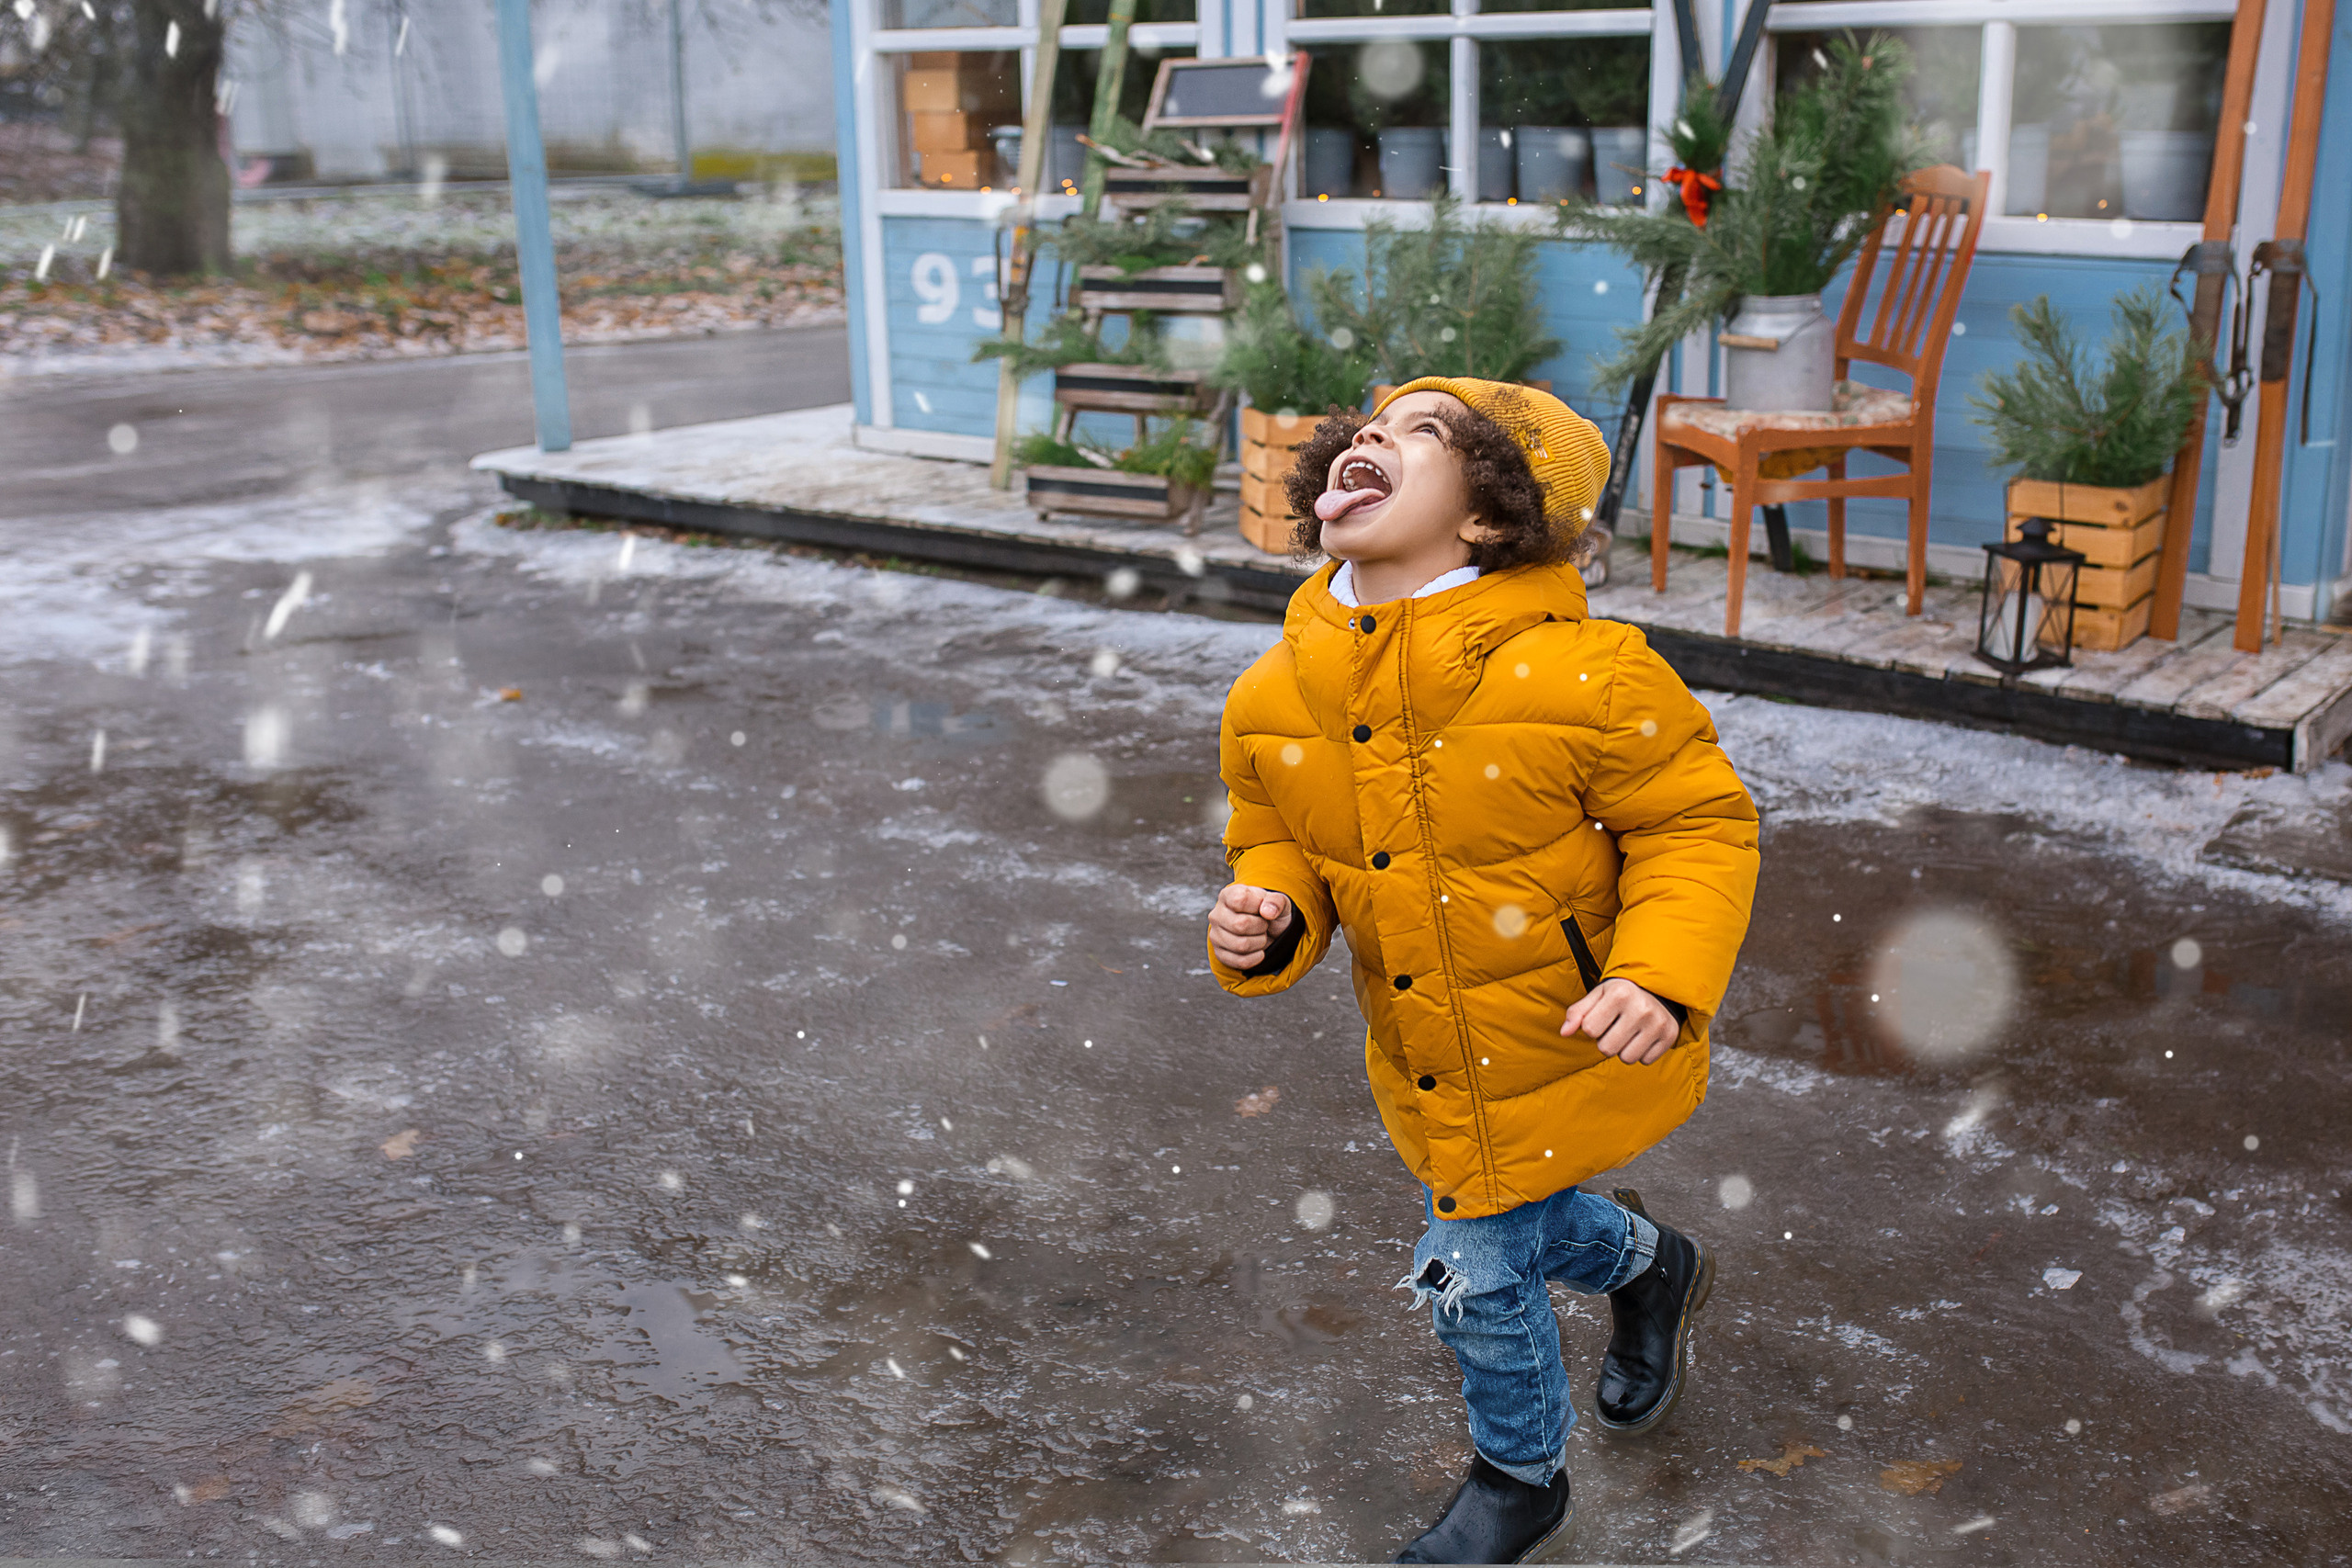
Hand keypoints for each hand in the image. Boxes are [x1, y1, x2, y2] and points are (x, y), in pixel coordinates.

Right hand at [1209, 883, 1293, 969]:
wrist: (1266, 929)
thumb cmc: (1268, 911)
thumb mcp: (1278, 901)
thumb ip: (1276, 901)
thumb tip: (1267, 912)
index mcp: (1228, 895)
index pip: (1240, 900)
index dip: (1257, 906)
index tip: (1262, 908)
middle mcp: (1217, 914)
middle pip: (1240, 925)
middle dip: (1261, 927)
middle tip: (1263, 924)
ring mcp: (1215, 935)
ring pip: (1241, 945)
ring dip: (1259, 942)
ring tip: (1260, 935)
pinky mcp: (1220, 954)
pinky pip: (1240, 961)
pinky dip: (1256, 958)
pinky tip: (1259, 951)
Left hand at [1562, 978, 1678, 1064]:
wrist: (1658, 988)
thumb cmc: (1621, 993)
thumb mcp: (1597, 996)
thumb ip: (1577, 1012)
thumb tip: (1564, 1032)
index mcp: (1620, 994)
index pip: (1590, 1030)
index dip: (1593, 1028)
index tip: (1603, 1018)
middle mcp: (1641, 1008)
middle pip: (1607, 1049)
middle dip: (1606, 1042)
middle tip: (1615, 1028)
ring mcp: (1658, 1023)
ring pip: (1627, 1058)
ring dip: (1623, 1050)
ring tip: (1628, 1033)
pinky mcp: (1670, 1035)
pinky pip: (1645, 1060)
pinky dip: (1641, 1053)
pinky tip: (1643, 1037)